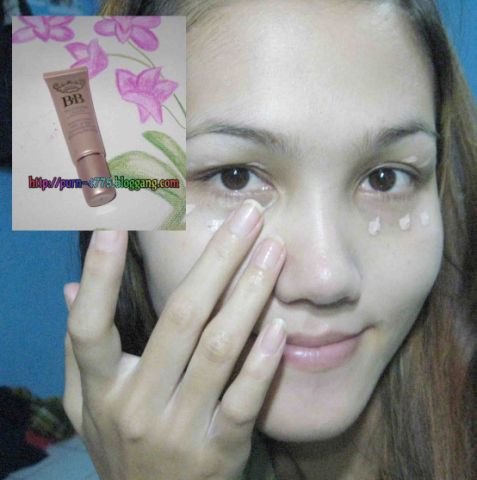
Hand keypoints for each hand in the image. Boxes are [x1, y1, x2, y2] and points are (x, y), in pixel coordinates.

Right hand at [63, 199, 286, 479]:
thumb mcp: (88, 405)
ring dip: (249, 294)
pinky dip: (262, 360)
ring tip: (273, 251)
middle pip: (180, 320)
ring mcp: (180, 428)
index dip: (99, 275)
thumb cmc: (122, 445)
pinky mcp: (220, 449)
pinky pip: (245, 398)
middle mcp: (137, 406)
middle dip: (218, 261)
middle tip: (248, 218)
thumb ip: (79, 351)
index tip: (117, 225)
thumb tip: (68, 290)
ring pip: (218, 349)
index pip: (89, 328)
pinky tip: (279, 323)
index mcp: (101, 389)